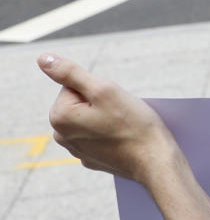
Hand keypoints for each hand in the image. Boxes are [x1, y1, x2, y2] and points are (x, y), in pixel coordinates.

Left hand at [40, 54, 176, 183]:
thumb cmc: (133, 124)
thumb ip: (70, 72)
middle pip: (80, 102)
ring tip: (124, 127)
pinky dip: (111, 134)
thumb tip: (43, 58)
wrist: (156, 161)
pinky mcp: (93, 159)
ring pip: (91, 118)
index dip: (98, 88)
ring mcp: (77, 150)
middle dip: (100, 102)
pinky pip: (99, 136)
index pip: (74, 86)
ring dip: (106, 117)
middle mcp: (62, 135)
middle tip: (121, 113)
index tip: (113, 101)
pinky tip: (124, 140)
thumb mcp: (104, 89)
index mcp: (59, 116)